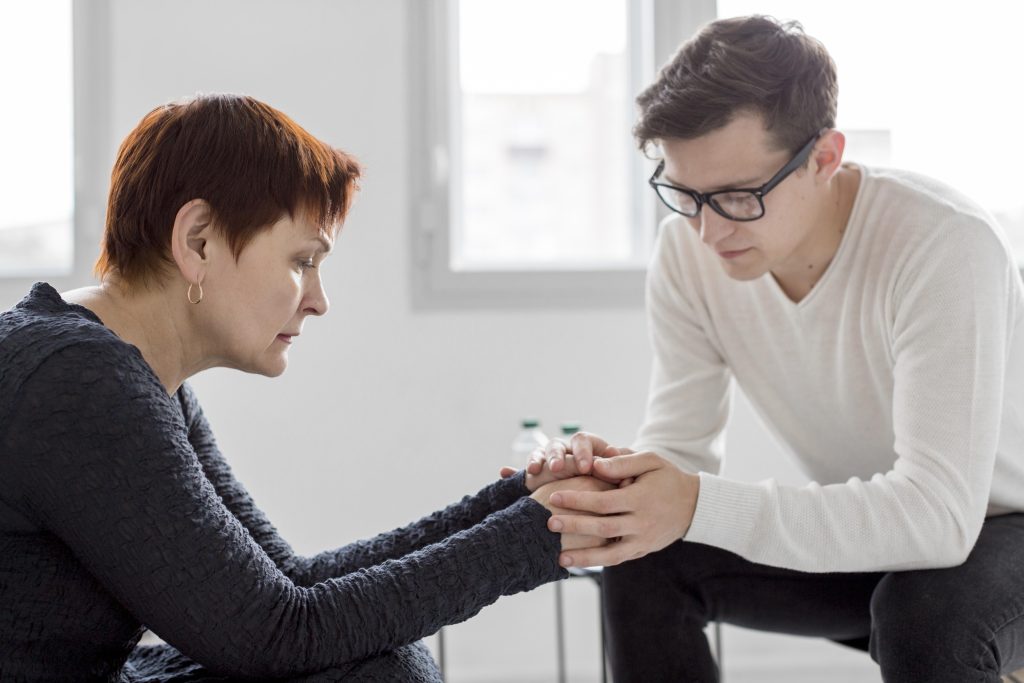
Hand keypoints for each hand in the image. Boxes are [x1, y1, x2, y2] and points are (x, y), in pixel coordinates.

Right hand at [499, 432, 633, 491]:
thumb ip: (621, 476)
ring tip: (534, 470)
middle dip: (557, 456)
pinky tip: (503, 472)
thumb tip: (629, 476)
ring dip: (536, 459)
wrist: (604, 506)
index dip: (583, 452)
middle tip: (558, 468)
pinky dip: (512, 471)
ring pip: (540, 453)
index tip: (587, 468)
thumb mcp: (620, 481)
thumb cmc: (615, 489)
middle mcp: (567, 453)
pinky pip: (522, 471)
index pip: (583, 440)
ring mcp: (550, 463)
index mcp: (588, 448)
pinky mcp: (536, 477)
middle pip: (558, 445)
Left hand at [544, 452, 698, 567]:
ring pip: (611, 554)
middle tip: (548, 523)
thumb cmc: (667, 478)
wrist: (694, 505)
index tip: (555, 496)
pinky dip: (598, 563)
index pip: (604, 502)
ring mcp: (643, 540)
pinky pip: (618, 559)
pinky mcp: (643, 550)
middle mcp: (642, 523)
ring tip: (559, 558)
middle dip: (574, 526)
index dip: (578, 500)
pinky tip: (578, 563)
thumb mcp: (651, 461)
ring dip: (584, 557)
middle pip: (603, 528)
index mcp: (641, 498)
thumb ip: (623, 462)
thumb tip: (595, 463)